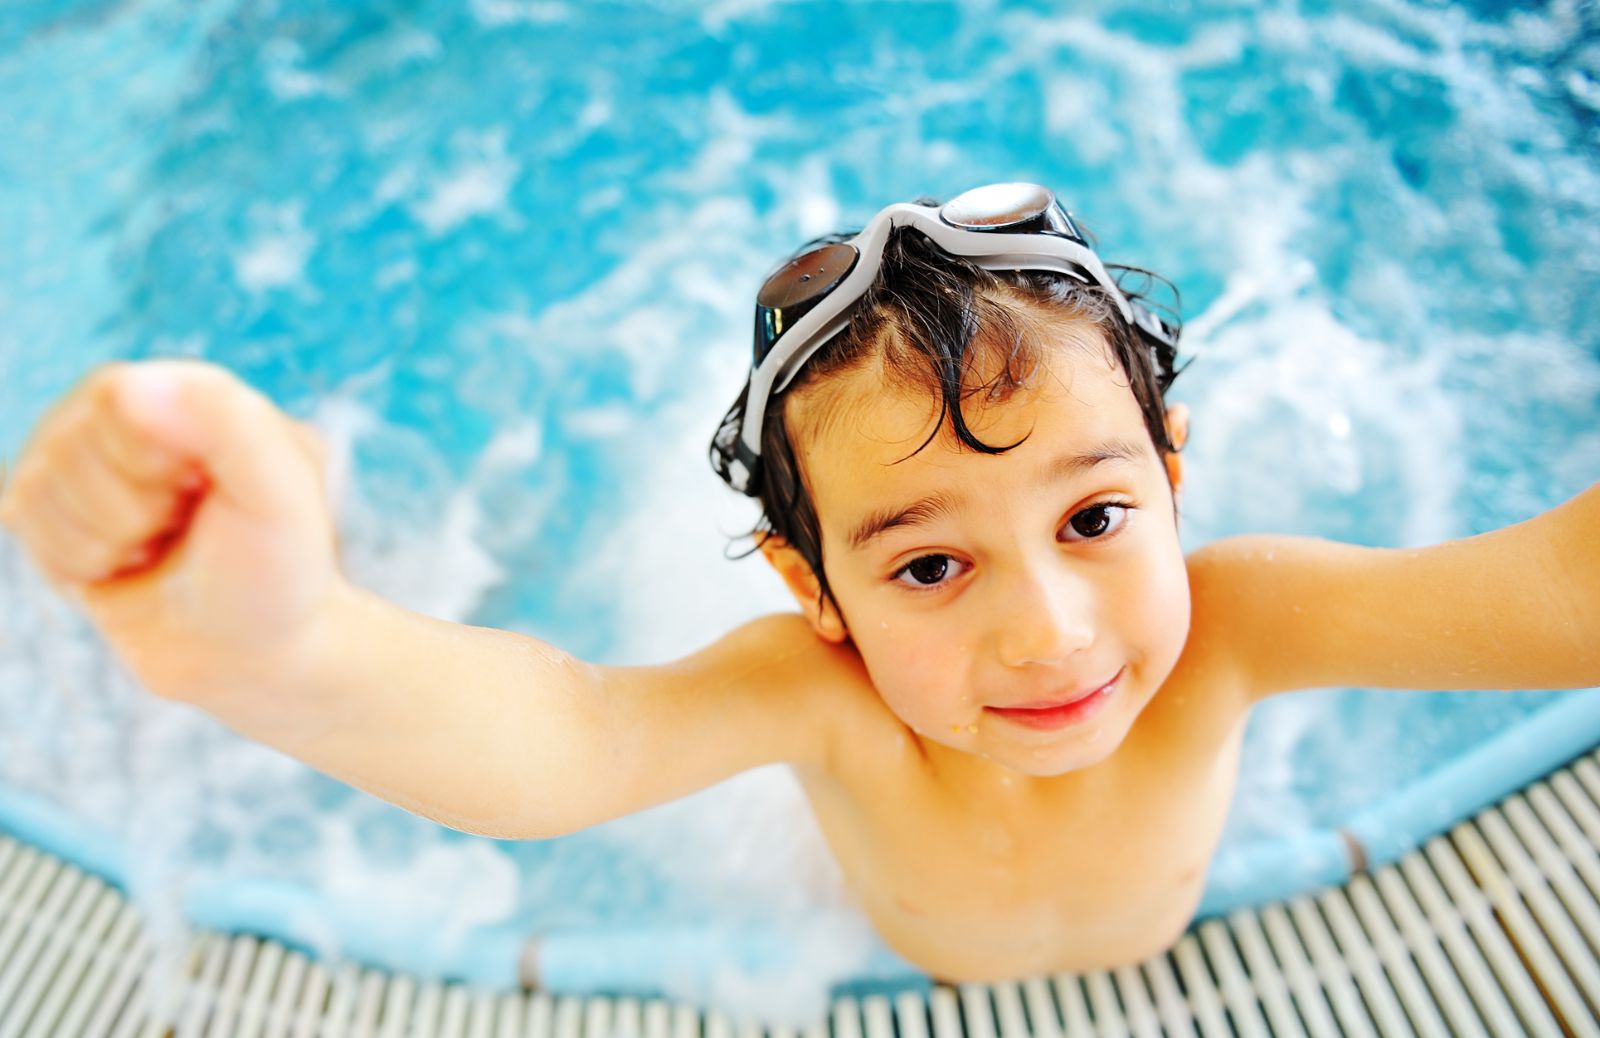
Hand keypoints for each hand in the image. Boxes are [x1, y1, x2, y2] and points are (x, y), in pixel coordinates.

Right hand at [0, 359, 343, 703]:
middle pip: (67, 445)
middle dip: (130, 512)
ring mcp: (89, 457)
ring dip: (104, 543)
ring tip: (160, 550)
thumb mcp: (280, 497)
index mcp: (195, 390)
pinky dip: (75, 564)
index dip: (153, 465)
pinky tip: (126, 567)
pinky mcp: (57, 505)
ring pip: (38, 487)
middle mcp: (135, 411)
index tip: (206, 494)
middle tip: (185, 529)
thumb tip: (129, 385)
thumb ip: (228, 425)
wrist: (253, 654)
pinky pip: (21, 521)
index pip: (117, 398)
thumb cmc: (276, 572)